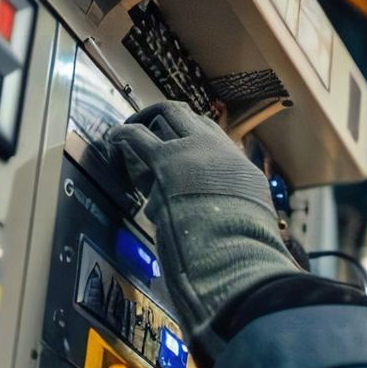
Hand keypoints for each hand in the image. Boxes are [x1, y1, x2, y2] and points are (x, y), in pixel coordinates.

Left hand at [107, 101, 298, 361]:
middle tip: (151, 129)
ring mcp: (194, 151)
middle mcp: (219, 151)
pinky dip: (123, 135)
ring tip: (129, 133)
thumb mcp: (252, 229)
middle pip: (191, 118)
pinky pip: (137, 136)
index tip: (180, 146)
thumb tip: (250, 239)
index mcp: (241, 170)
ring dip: (146, 122)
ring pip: (167, 116)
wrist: (237, 250)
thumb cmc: (245, 251)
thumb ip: (240, 221)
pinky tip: (114, 140)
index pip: (215, 138)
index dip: (194, 137)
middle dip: (169, 120)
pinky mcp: (166, 160)